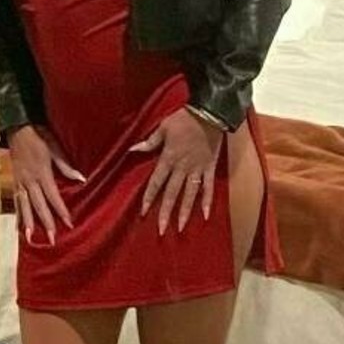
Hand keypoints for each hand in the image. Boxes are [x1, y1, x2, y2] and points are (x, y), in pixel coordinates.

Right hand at [7, 124, 85, 243]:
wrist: (17, 129)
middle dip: (46, 223)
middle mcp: (30, 181)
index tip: (68, 223)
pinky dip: (18, 215)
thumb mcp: (55, 148)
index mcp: (42, 173)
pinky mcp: (14, 183)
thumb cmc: (39, 137)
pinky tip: (19, 228)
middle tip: (52, 239)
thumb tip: (81, 179)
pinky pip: (16, 202)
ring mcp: (20, 183)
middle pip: (38, 205)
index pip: (53, 196)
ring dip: (28, 223)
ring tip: (30, 238)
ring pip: (24, 206)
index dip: (61, 210)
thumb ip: (66, 166)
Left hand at [129, 107, 223, 235]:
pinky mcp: (210, 168)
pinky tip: (205, 215)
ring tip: (180, 228)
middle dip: (165, 213)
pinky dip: (207, 201)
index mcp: (168, 159)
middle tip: (161, 230)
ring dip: (184, 212)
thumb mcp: (163, 128)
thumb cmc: (184, 119)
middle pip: (171, 194)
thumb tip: (132, 149)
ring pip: (189, 195)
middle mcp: (182, 168)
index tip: (143, 212)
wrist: (210, 113)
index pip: (156, 183)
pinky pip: (209, 187)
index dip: (149, 198)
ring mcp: (197, 169)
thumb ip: (150, 142)